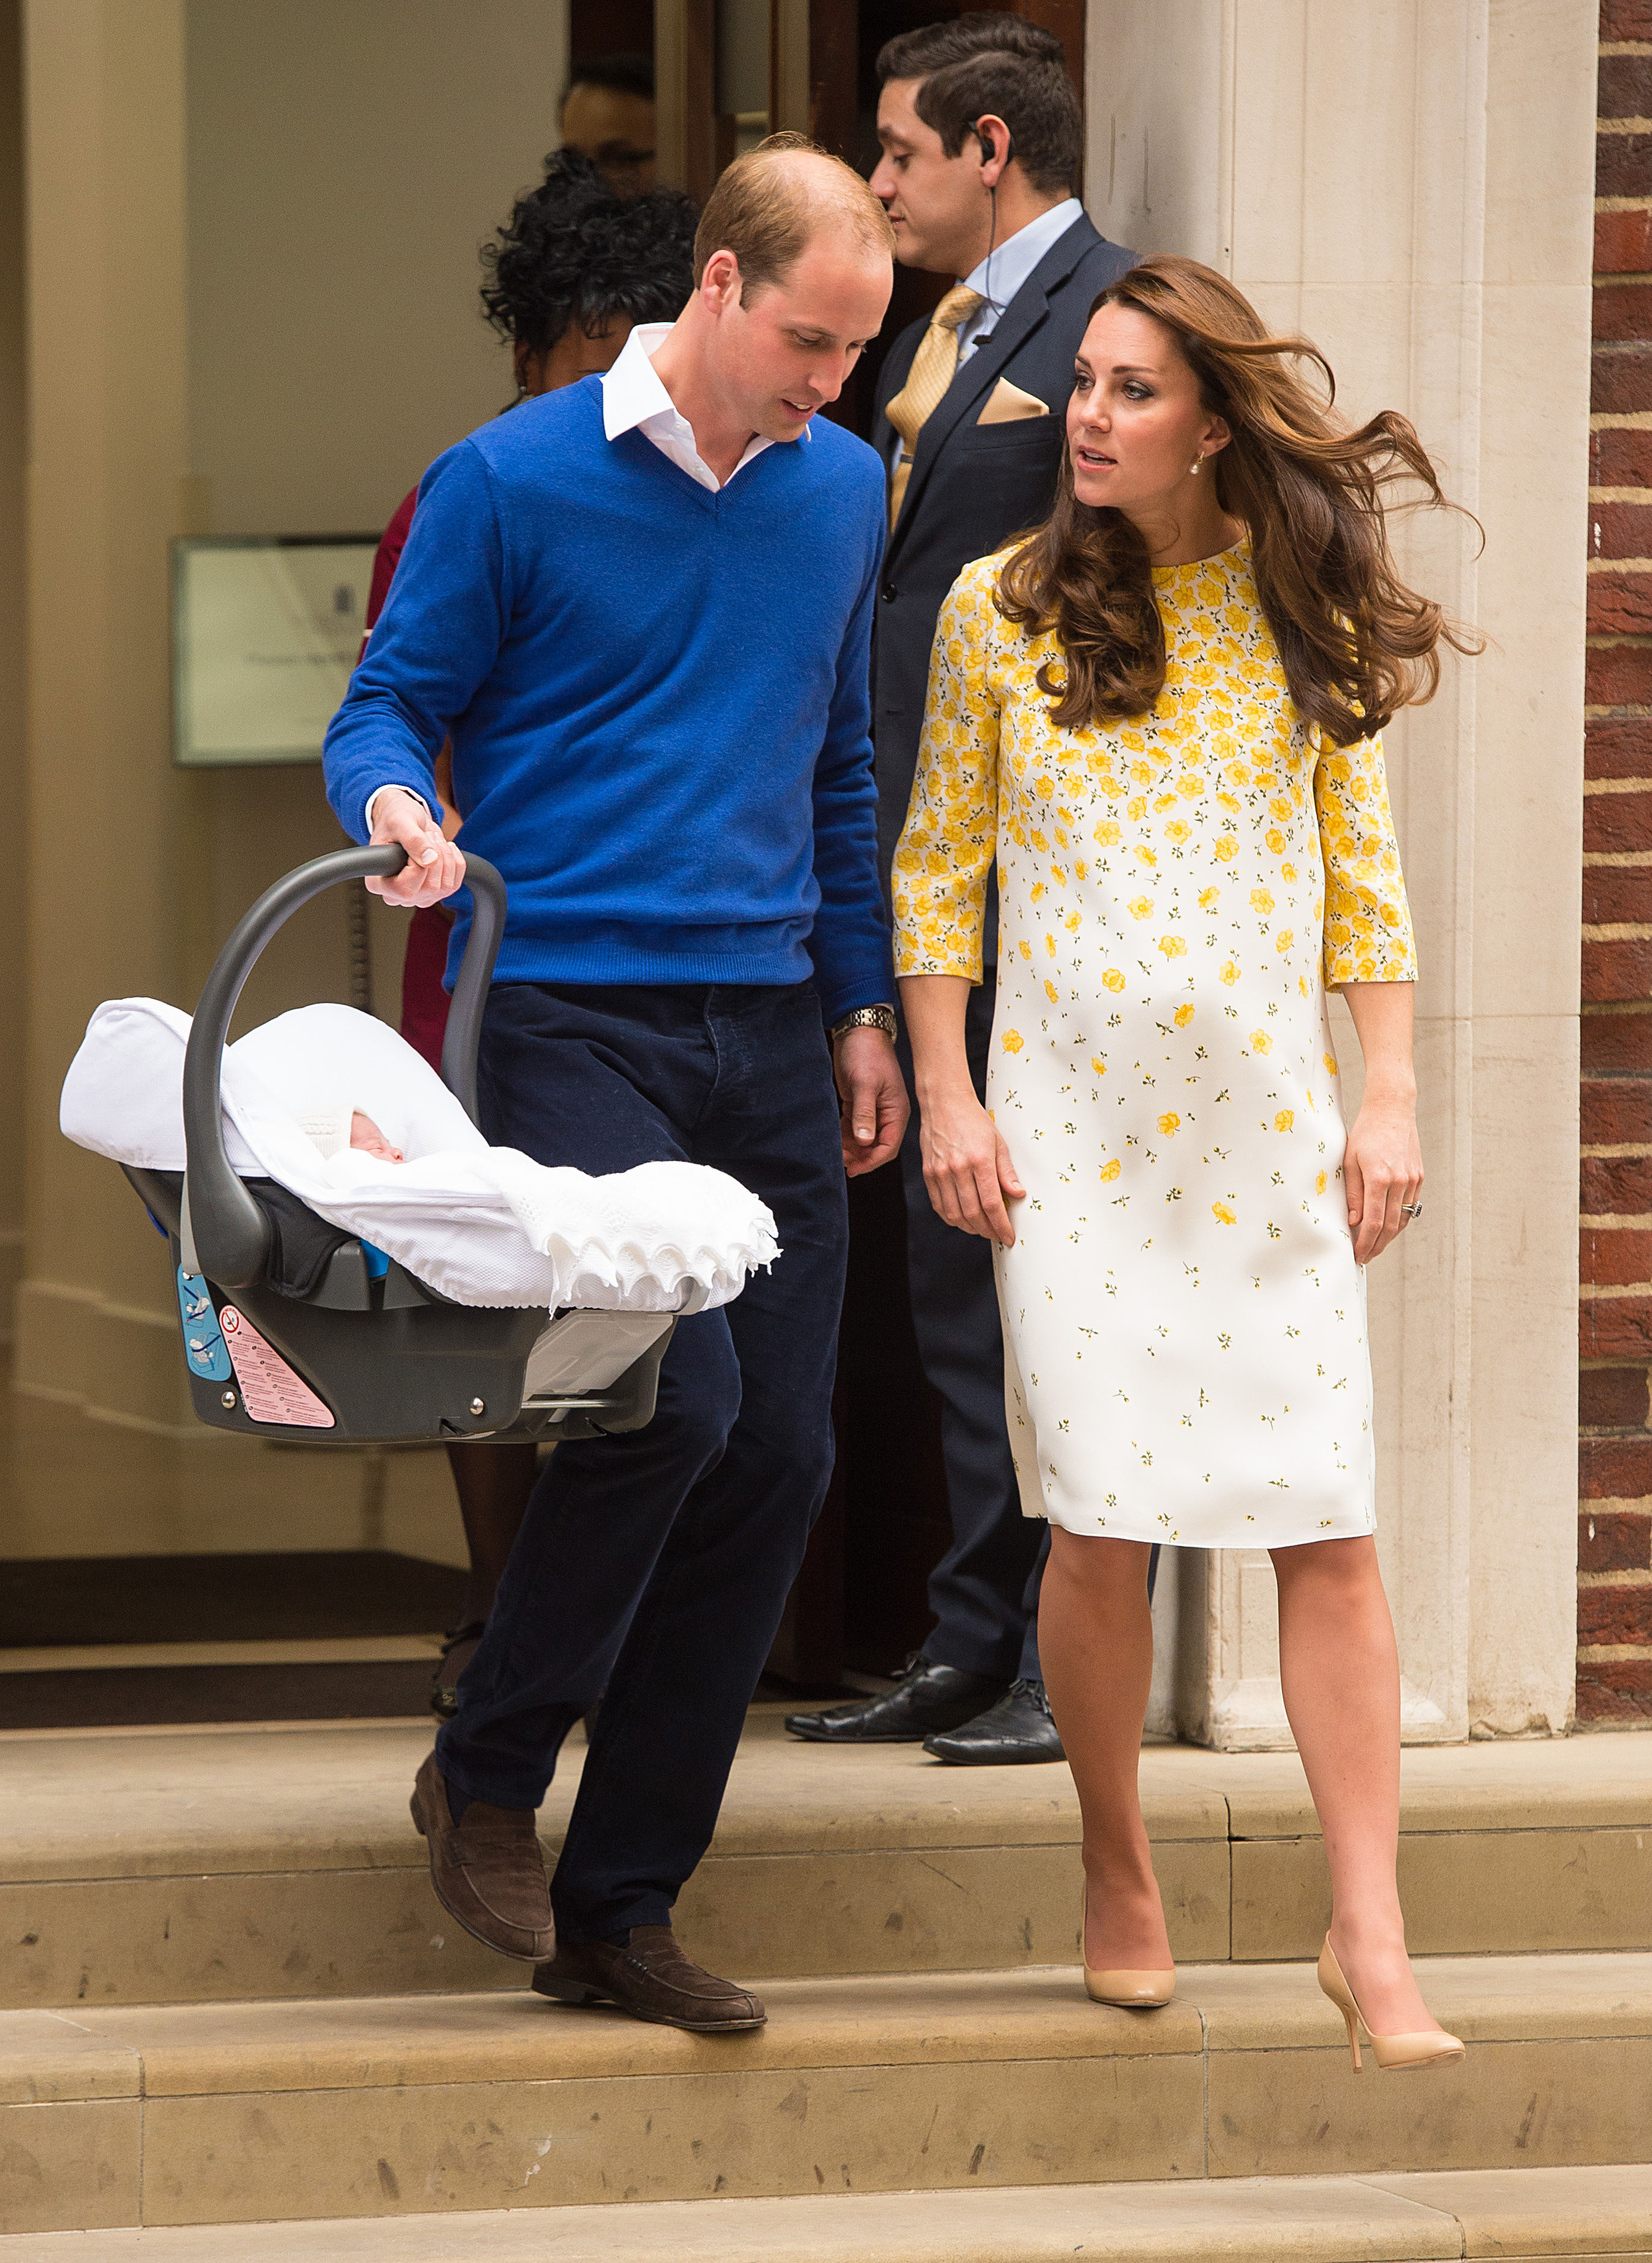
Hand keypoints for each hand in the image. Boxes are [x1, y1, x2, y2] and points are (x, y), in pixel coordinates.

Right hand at [367, 787, 466, 906]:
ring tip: (433, 839)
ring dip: (446, 857)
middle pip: (431, 887)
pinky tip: (445, 848)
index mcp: (378, 883)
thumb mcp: (400, 822)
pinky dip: (456, 862)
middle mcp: (396, 895)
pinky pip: (454, 884)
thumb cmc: (394, 820)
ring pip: (445, 886)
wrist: (406, 821)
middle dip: (437, 855)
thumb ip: (413, 840)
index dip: (418, 865)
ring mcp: (416, 896)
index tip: (416, 843)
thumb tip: (431, 861)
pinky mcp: (433, 893)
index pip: (406, 888)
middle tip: (428, 836)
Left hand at [834, 1027, 908, 1176]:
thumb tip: (864, 1141)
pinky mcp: (860, 1105)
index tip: (853, 1168)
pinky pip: (854, 1129)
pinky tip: (835, 1141)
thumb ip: (864, 1114)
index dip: (872, 1161)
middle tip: (840, 1161)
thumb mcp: (865, 1084)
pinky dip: (845, 1137)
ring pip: (864, 1140)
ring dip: (851, 1149)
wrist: (857, 1031)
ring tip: (835, 1153)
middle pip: (876, 1147)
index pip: (888, 1147)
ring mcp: (874, 1111)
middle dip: (860, 1157)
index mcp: (896, 1112)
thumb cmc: (866, 1053)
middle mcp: (888, 1114)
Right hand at [918, 1080, 1023, 1245]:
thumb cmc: (973, 1120)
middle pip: (973, 1214)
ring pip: (955, 1214)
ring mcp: (940, 1172)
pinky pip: (939, 1205)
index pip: (992, 1204)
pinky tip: (962, 1219)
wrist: (944, 1103)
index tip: (1008, 1236)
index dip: (1001, 1225)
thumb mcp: (998, 1142)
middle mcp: (957, 1168)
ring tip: (982, 1229)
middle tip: (997, 1235)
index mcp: (979, 1160)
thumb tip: (1017, 1195)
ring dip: (970, 1228)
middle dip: (987, 1230)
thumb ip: (1007, 1171)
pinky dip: (952, 1218)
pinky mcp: (928, 1173)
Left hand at [1343, 1089, 1421, 1263]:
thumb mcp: (1350, 1161)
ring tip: (1375, 1247)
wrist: (1392, 1110)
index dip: (1365, 1242)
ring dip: (1389, 1237)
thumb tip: (1353, 1221)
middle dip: (1377, 1246)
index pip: (1374, 1222)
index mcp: (1380, 1178)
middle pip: (1391, 1226)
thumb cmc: (1366, 1133)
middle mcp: (1400, 1181)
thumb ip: (1352, 1193)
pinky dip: (1399, 1220)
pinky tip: (1388, 1228)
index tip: (1357, 1254)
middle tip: (1365, 1258)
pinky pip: (1410, 1207)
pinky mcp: (1419, 1177)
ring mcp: (1413, 1180)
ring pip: (1403, 1219)